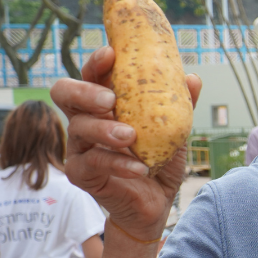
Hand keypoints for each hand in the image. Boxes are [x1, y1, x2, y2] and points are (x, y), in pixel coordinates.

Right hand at [50, 48, 200, 241]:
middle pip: (64, 92)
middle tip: (110, 99)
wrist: (156, 203)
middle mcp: (86, 119)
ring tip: (129, 136)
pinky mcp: (80, 173)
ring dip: (103, 130)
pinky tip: (139, 168)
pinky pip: (93, 163)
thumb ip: (180, 105)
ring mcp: (79, 146)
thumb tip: (192, 77)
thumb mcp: (174, 131)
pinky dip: (118, 163)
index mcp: (104, 103)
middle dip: (85, 91)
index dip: (96, 61)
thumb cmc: (158, 160)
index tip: (111, 53)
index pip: (91, 74)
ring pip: (78, 128)